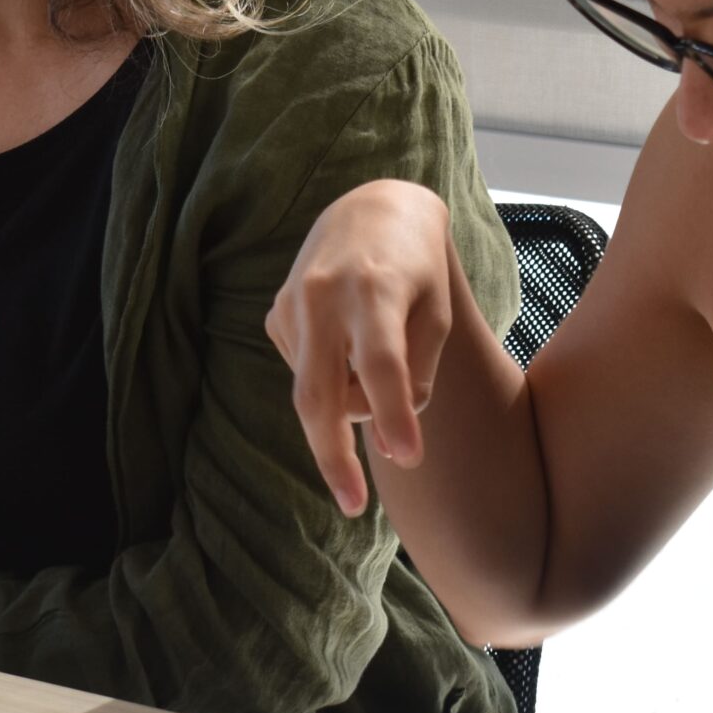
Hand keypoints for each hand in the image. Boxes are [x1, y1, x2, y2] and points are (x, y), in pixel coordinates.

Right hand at [264, 180, 457, 513]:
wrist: (372, 208)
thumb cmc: (418, 270)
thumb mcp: (437, 314)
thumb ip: (416, 373)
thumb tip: (379, 431)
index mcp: (376, 290)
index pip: (382, 364)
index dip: (394, 414)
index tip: (408, 458)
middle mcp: (323, 295)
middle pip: (320, 395)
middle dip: (334, 457)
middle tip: (354, 505)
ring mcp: (292, 304)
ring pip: (313, 391)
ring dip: (347, 407)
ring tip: (377, 371)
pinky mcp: (275, 314)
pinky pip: (306, 372)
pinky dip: (332, 378)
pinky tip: (348, 343)